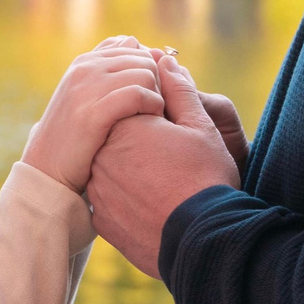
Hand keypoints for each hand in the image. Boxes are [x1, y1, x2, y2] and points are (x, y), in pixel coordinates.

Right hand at [19, 39, 167, 191]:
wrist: (46, 168)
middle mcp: (84, 69)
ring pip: (144, 73)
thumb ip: (105, 70)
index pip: (130, 45)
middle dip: (157, 81)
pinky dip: (153, 106)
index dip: (148, 66)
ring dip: (158, 94)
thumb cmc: (72, 135)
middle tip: (157, 105)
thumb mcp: (83, 95)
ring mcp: (87, 89)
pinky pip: (138, 95)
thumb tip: (134, 40)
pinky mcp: (93, 113)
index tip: (150, 90)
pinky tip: (153, 119)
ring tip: (155, 114)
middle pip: (142, 58)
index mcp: (83, 62)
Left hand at [86, 52, 240, 278]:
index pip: (130, 107)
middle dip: (140, 142)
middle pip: (116, 138)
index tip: (175, 132)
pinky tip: (152, 205)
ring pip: (110, 171)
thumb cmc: (206, 179)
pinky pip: (110, 202)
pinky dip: (126, 201)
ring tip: (163, 183)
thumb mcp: (200, 126)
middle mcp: (99, 156)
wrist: (204, 242)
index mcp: (121, 125)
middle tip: (171, 159)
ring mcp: (97, 191)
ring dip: (129, 172)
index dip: (157, 115)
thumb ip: (179, 90)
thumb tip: (165, 61)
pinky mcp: (101, 221)